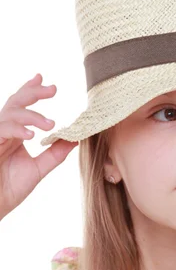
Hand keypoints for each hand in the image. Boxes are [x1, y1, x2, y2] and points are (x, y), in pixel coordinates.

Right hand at [0, 73, 77, 219]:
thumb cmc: (10, 188)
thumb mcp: (39, 168)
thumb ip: (55, 153)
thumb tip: (75, 138)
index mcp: (14, 133)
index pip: (21, 106)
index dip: (31, 90)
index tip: (45, 81)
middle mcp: (3, 130)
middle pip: (15, 101)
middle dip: (33, 92)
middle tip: (53, 89)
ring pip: (11, 112)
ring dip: (32, 115)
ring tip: (50, 124)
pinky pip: (3, 128)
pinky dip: (18, 129)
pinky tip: (32, 135)